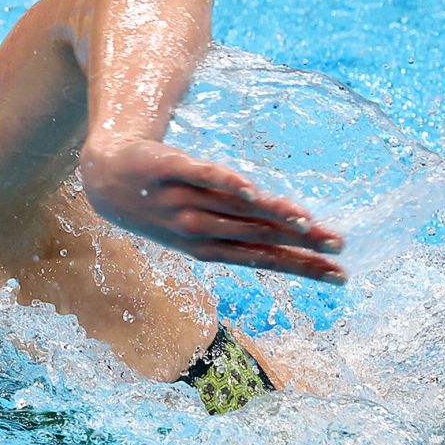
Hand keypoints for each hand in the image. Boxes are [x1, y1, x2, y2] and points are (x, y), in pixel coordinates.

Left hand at [80, 138, 346, 283]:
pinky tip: (251, 189)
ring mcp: (180, 200)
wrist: (105, 179)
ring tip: (308, 223)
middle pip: (257, 237)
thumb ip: (241, 228)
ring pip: (234, 211)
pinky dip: (224, 183)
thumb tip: (290, 234)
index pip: (263, 259)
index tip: (339, 275)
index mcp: (207, 248)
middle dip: (300, 246)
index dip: (301, 268)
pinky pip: (200, 176)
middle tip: (340, 249)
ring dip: (272, 217)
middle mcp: (196, 229)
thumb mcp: (200, 223)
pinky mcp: (167, 169)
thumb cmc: (162, 204)